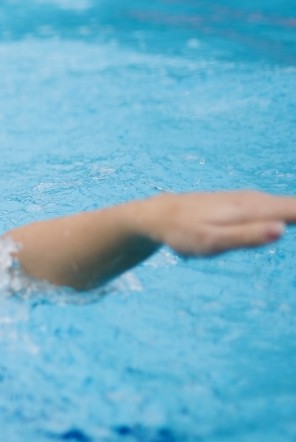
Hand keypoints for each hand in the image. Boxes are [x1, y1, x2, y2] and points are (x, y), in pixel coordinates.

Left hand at [142, 191, 295, 256]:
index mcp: (254, 208)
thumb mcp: (211, 242)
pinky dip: (294, 212)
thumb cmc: (183, 232)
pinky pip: (283, 207)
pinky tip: (292, 217)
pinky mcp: (249, 204)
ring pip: (292, 206)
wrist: (158, 215)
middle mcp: (258, 200)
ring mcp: (254, 200)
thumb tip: (282, 228)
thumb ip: (246, 237)